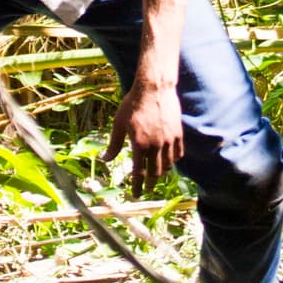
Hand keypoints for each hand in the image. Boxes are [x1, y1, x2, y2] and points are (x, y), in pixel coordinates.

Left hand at [107, 78, 183, 196]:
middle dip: (150, 184)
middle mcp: (155, 145)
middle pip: (155, 173)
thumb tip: (104, 160)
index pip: (138, 172)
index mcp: (139, 144)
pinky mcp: (178, 134)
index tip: (135, 194)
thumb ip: (114, 144)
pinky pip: (178, 154)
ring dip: (161, 173)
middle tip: (146, 189)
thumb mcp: (119, 124)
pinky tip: (169, 162)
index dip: (136, 186)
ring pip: (167, 165)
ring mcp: (168, 140)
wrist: (154, 88)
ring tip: (156, 175)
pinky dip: (173, 161)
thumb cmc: (133, 104)